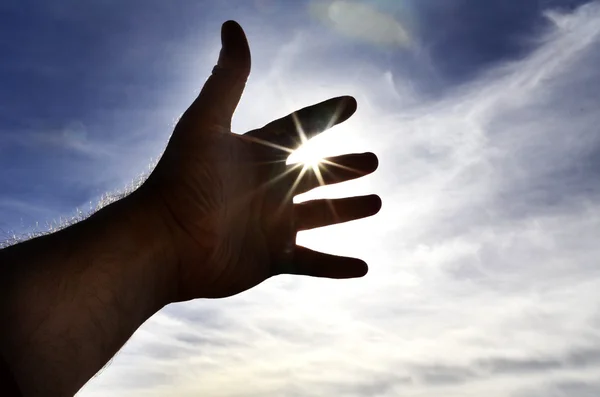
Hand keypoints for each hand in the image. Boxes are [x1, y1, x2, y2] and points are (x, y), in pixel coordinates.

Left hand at [141, 21, 380, 301]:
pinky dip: (336, 266)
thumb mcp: (206, 123)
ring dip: (349, 210)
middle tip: (374, 160)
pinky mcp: (272, 258)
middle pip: (316, 174)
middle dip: (345, 168)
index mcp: (257, 155)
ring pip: (321, 216)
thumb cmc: (183, 181)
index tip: (351, 102)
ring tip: (377, 202)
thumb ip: (226, 79)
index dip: (324, 114)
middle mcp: (268, 188)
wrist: (164, 242)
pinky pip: (312, 263)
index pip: (298, 128)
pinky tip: (362, 267)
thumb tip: (233, 25)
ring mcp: (272, 225)